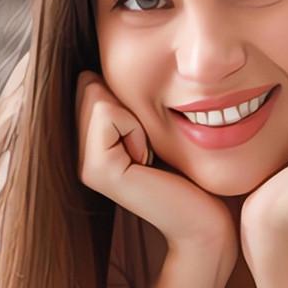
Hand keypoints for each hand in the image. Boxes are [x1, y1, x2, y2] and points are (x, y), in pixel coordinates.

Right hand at [76, 71, 237, 269]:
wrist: (207, 221)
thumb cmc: (194, 172)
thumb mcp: (159, 127)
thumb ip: (130, 101)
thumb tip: (99, 66)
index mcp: (93, 142)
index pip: (91, 80)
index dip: (130, 95)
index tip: (150, 135)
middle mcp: (80, 153)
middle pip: (89, 83)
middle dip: (129, 102)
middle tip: (150, 144)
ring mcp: (83, 163)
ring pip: (95, 94)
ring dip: (135, 115)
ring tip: (150, 153)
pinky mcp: (96, 170)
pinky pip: (107, 112)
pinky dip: (136, 127)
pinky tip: (148, 160)